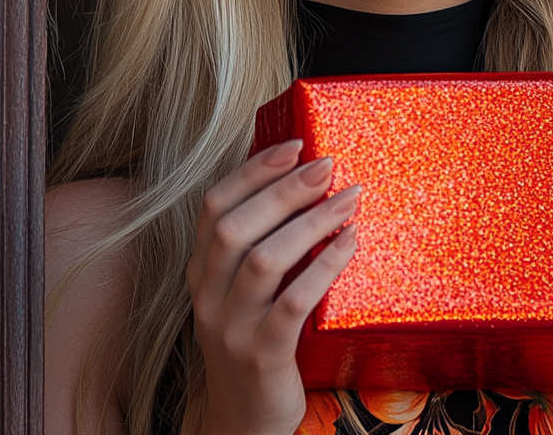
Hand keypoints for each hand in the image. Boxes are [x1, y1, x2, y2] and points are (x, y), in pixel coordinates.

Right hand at [185, 140, 359, 434]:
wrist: (243, 419)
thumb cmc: (255, 336)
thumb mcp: (242, 288)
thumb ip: (259, 241)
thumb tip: (304, 178)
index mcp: (201, 270)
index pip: (214, 205)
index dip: (253, 170)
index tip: (294, 145)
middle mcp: (208, 296)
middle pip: (237, 226)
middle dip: (285, 189)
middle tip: (327, 166)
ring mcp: (232, 328)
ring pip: (265, 260)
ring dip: (312, 222)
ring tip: (349, 200)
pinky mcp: (262, 356)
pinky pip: (294, 302)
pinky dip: (325, 266)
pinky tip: (351, 243)